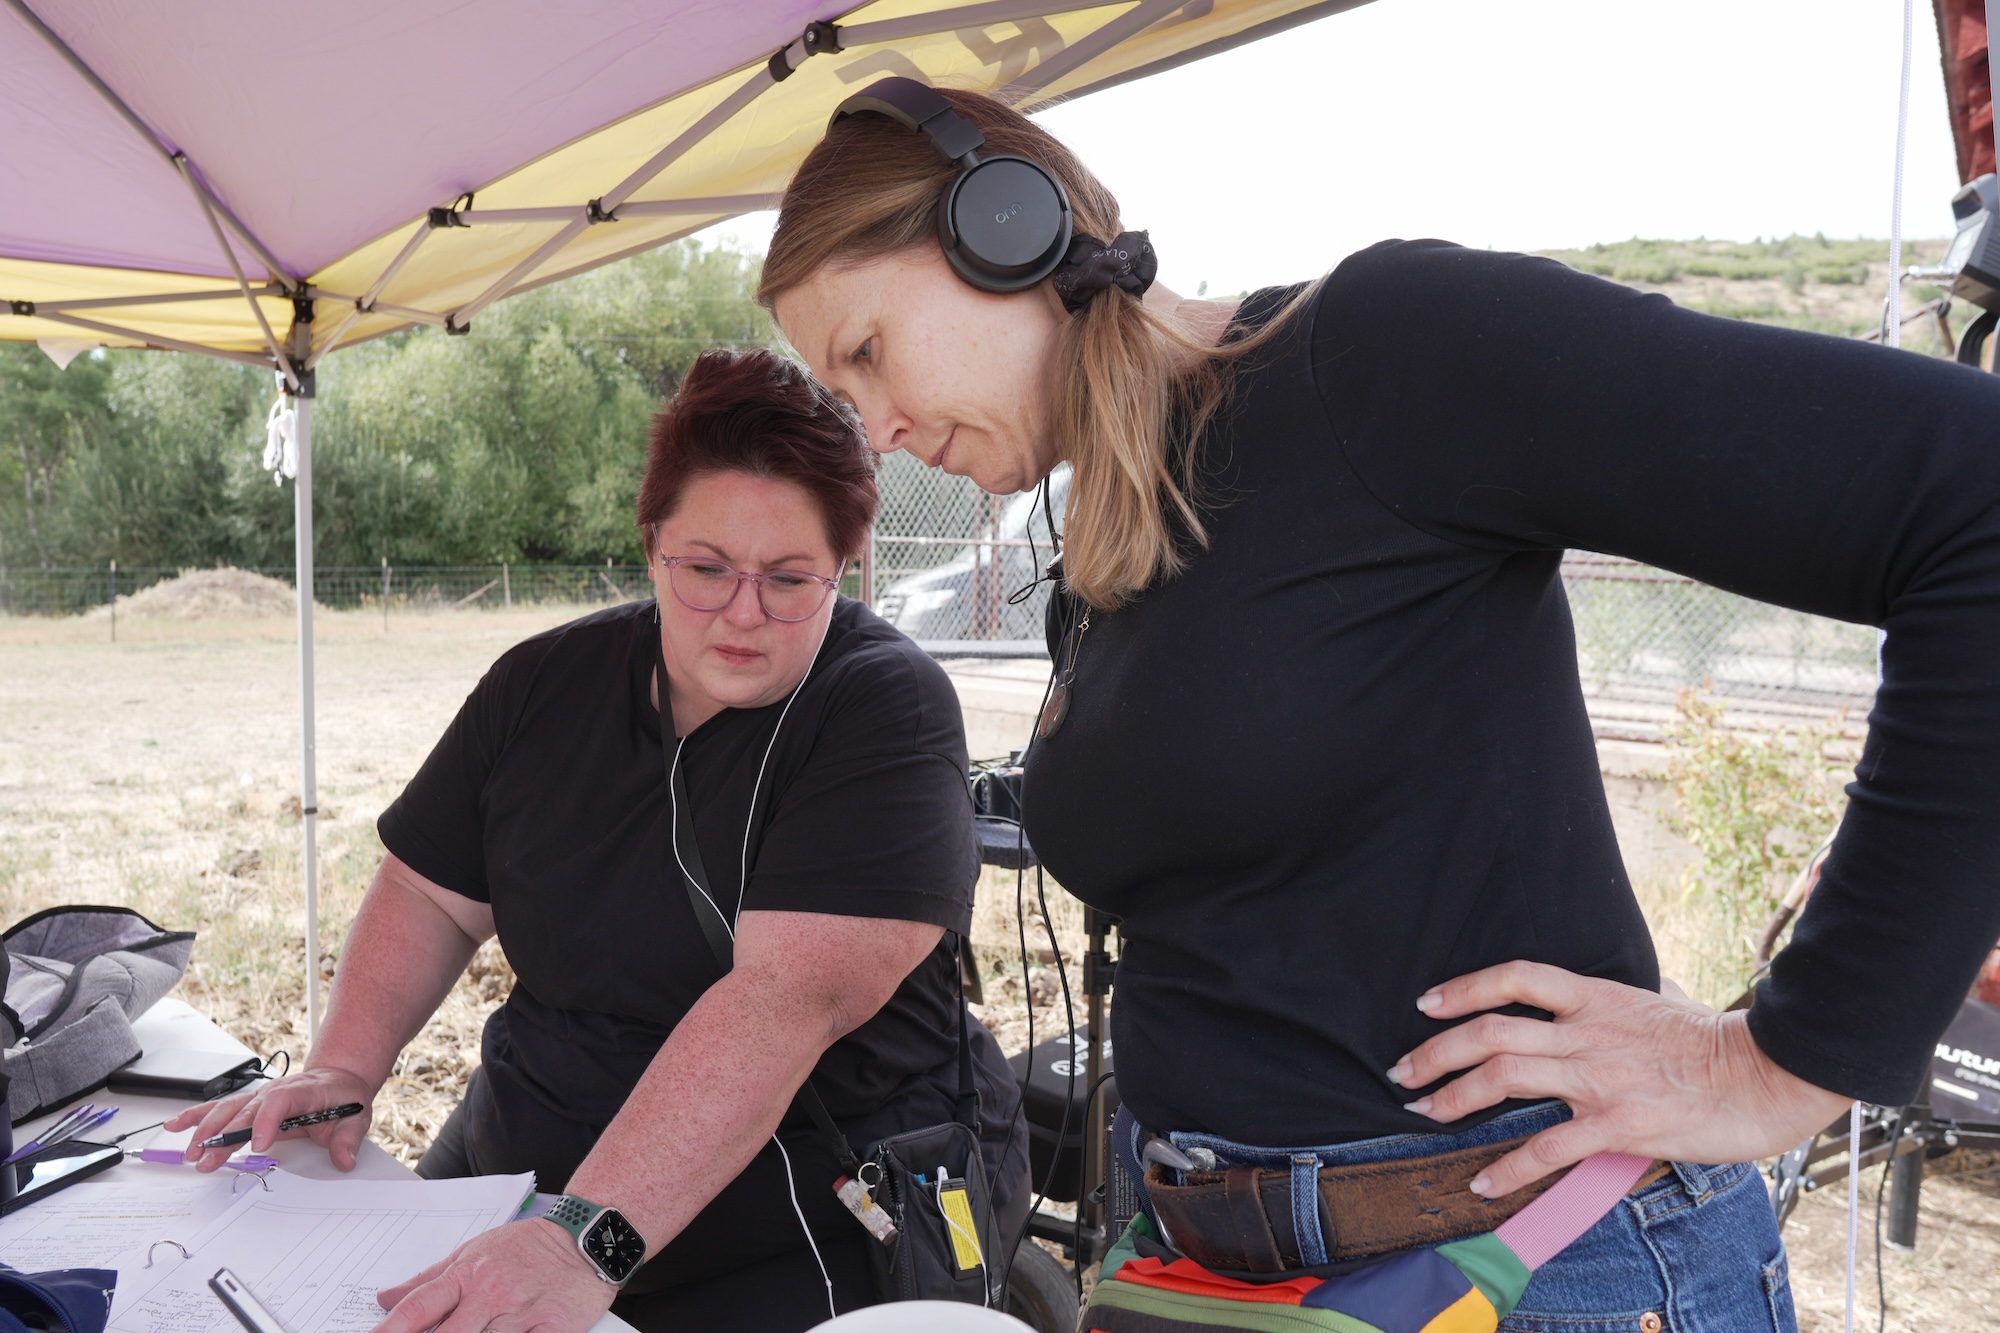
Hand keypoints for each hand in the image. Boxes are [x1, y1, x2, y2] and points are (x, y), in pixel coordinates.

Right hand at [162, 1064, 376, 1171]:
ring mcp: (259, 1096)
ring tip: (189, 1153)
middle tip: (207, 1161)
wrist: (337, 1079)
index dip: (265, 1122)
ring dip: (205, 1130)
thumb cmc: (343, 1096)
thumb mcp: (355, 1115)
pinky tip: (174, 1125)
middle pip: (245, 1112)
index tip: (257, 1146)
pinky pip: (218, 1108)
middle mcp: (275, 1091)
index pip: (279, 1102)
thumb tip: (344, 1160)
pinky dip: (195, 1116)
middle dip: (224, 1137)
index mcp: (301, 1091)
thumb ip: (348, 1138)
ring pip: (227, 1110)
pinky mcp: (249, 1104)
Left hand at [374, 1218, 615, 1332]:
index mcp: (467, 1274)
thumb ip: (428, 1280)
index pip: (418, 1308)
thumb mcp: (473, 1251)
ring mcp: (521, 1313)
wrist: (585, 1238)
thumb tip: (383, 1298)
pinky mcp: (553, 1328)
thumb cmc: (527, 1246)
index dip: (389, 1332)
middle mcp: (491, 1294)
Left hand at [1386, 961, 1850, 1198]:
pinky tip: (1484, 1183)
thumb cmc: (1723, 1042)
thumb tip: (1639, 991)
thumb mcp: (1669, 1003)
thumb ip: (1638, 999)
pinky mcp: (1617, 1125)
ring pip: (1504, 1077)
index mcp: (1597, 998)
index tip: (1427, 1004)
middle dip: (1435, 1051)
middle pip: (1490, 1031)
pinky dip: (1508, 1167)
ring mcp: (1599, 1078)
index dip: (1462, 988)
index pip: (1515, 978)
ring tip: (1424, 1114)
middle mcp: (1587, 1033)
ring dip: (1453, 1097)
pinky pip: (1547, 1147)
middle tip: (1403, 1072)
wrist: (1769, 1075)